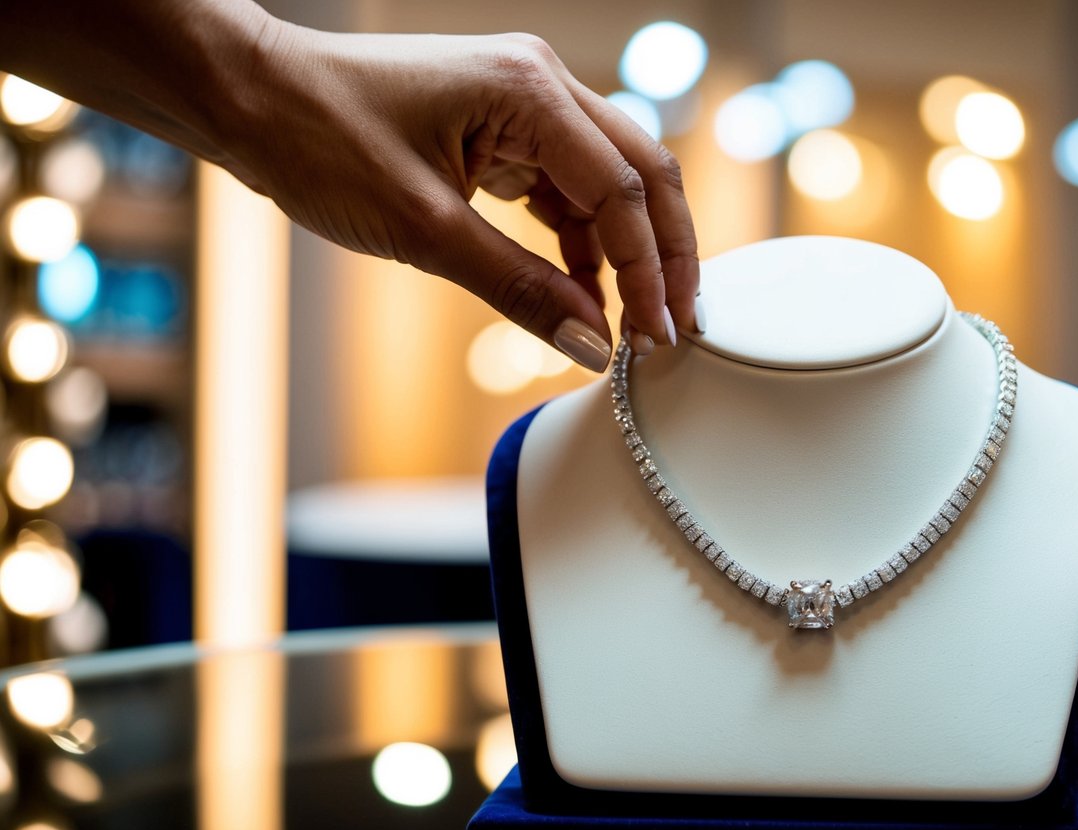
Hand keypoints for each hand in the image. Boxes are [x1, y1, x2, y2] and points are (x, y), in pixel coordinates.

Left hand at [223, 27, 699, 370]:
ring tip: (633, 321)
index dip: (649, 271)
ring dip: (625, 251)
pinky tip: (582, 290)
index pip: (623, 190)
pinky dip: (578, 240)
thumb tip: (590, 345)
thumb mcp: (424, 231)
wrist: (251, 100)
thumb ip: (518, 289)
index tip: (655, 336)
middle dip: (663, 255)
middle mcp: (540, 84)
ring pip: (608, 181)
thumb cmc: (319, 141)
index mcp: (529, 91)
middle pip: (640, 173)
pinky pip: (562, 187)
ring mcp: (522, 103)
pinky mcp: (501, 127)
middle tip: (674, 328)